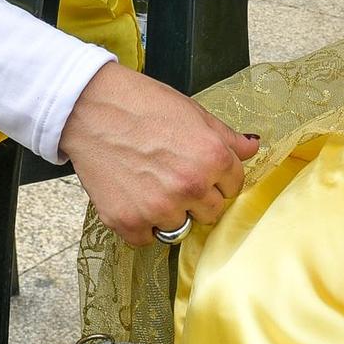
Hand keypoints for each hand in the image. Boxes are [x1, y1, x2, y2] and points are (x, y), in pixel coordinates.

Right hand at [60, 61, 257, 247]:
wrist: (90, 108)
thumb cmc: (141, 105)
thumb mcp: (194, 113)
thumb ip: (227, 137)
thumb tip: (253, 148)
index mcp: (213, 159)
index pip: (235, 187)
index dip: (217, 178)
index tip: (199, 168)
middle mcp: (190, 187)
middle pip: (211, 213)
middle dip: (198, 198)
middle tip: (172, 175)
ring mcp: (159, 208)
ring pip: (180, 227)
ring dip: (170, 212)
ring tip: (150, 184)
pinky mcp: (128, 222)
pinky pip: (147, 239)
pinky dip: (141, 224)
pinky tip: (132, 196)